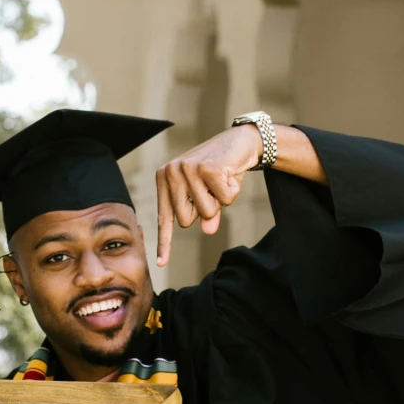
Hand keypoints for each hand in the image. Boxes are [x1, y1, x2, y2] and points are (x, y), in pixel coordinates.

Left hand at [155, 123, 263, 264]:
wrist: (241, 140)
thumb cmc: (221, 168)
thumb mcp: (209, 193)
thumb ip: (205, 213)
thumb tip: (207, 230)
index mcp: (164, 178)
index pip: (164, 217)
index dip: (164, 242)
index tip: (162, 263)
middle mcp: (171, 172)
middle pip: (186, 220)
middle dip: (206, 210)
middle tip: (212, 189)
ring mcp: (187, 169)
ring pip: (206, 211)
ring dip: (220, 200)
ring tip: (221, 179)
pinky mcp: (207, 169)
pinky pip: (224, 200)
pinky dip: (232, 191)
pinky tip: (230, 174)